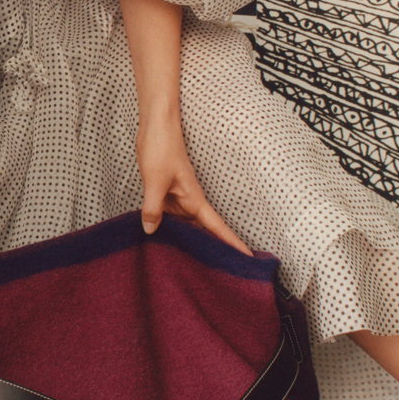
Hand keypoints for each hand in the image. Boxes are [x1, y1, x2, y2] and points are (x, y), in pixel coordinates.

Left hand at [136, 110, 249, 252]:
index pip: (217, 227)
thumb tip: (150, 231)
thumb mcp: (155, 181)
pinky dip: (166, 227)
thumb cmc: (161, 147)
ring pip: (184, 225)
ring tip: (185, 265)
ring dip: (185, 240)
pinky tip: (158, 237)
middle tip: (214, 274)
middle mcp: (189, 201)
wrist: (156, 125)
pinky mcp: (165, 192)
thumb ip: (153, 208)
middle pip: (202, 231)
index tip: (248, 259)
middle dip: (209, 250)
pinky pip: (169, 216)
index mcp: (194, 200)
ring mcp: (177, 197)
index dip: (232, 243)